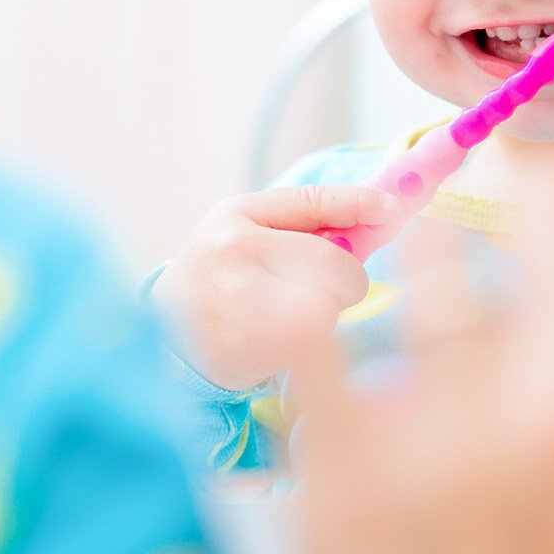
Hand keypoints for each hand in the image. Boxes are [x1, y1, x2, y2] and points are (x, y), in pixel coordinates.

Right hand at [150, 185, 395, 390]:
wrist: (160, 331)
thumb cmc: (223, 273)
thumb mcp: (250, 229)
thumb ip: (308, 220)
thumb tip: (384, 211)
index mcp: (237, 216)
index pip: (314, 199)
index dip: (360, 202)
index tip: (393, 208)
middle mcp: (233, 254)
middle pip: (335, 267)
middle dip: (345, 282)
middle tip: (324, 290)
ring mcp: (234, 305)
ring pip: (325, 311)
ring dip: (323, 317)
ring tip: (291, 318)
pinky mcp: (239, 353)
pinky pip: (307, 349)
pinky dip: (304, 350)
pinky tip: (276, 343)